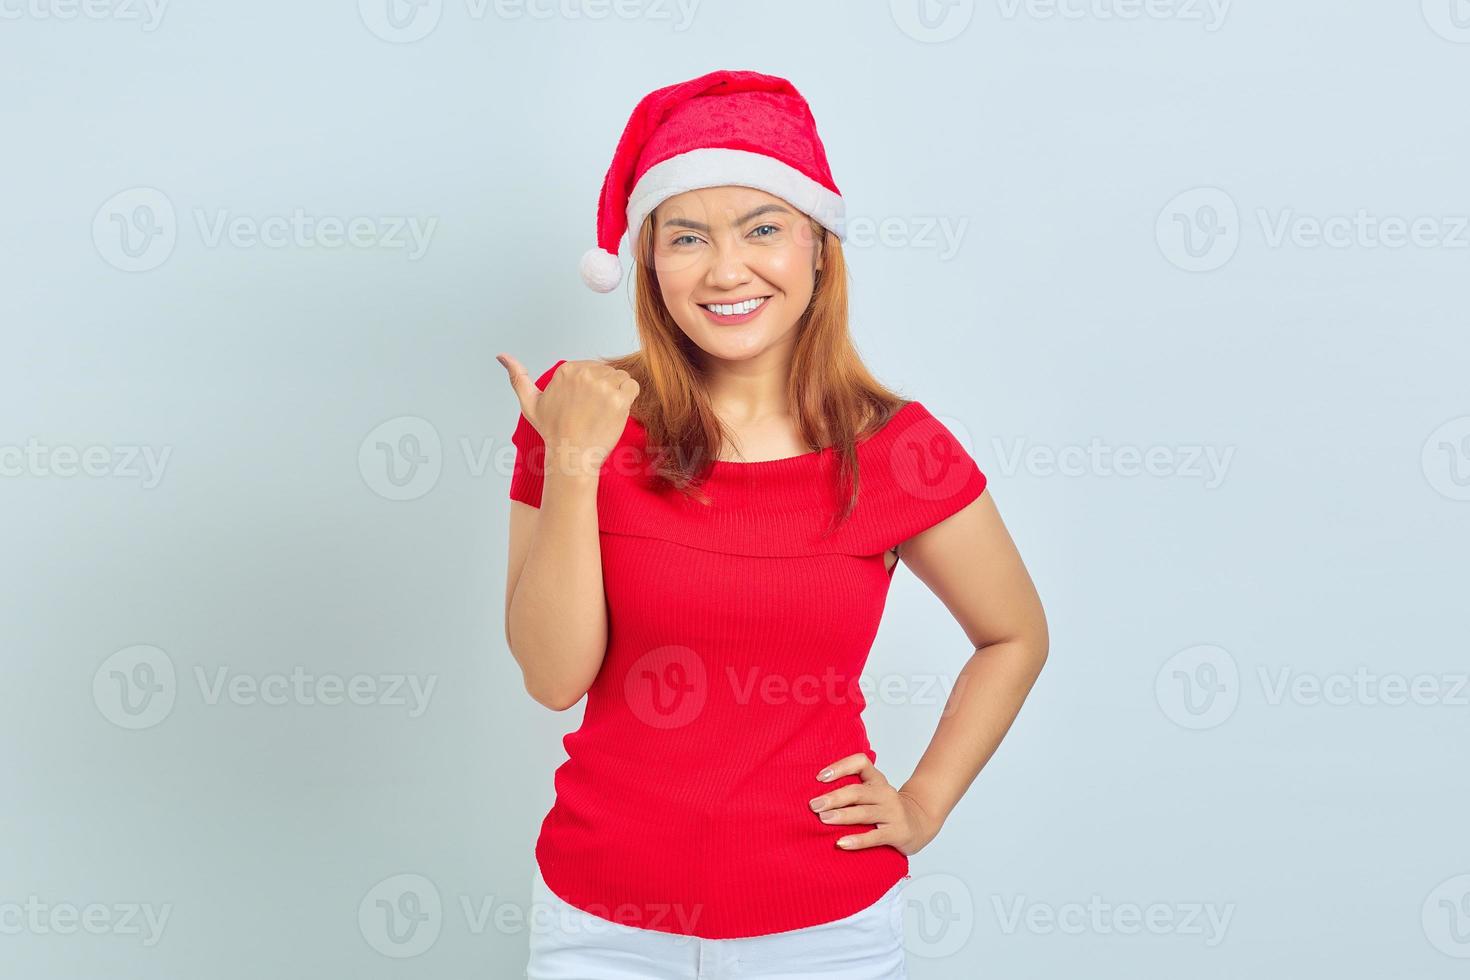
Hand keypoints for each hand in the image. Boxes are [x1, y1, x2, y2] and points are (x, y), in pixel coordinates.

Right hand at [497, 354, 639, 477]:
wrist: (571, 455)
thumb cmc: (552, 431)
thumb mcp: (530, 402)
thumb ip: (518, 376)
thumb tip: (501, 355)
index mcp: (566, 369)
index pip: (592, 367)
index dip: (592, 387)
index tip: (583, 405)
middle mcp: (584, 373)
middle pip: (608, 371)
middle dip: (604, 389)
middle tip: (592, 412)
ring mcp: (602, 386)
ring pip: (621, 378)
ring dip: (617, 393)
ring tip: (603, 412)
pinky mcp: (619, 399)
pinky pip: (633, 387)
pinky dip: (629, 398)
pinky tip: (615, 412)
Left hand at [808, 753, 942, 856]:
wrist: (921, 823)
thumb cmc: (887, 807)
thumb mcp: (873, 792)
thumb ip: (852, 790)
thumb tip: (815, 795)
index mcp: (877, 780)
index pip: (860, 763)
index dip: (840, 767)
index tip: (820, 777)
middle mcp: (885, 793)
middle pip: (857, 792)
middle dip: (833, 797)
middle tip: (813, 805)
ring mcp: (892, 813)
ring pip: (864, 813)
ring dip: (842, 815)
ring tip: (823, 819)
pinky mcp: (897, 833)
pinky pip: (874, 837)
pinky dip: (857, 840)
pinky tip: (841, 843)